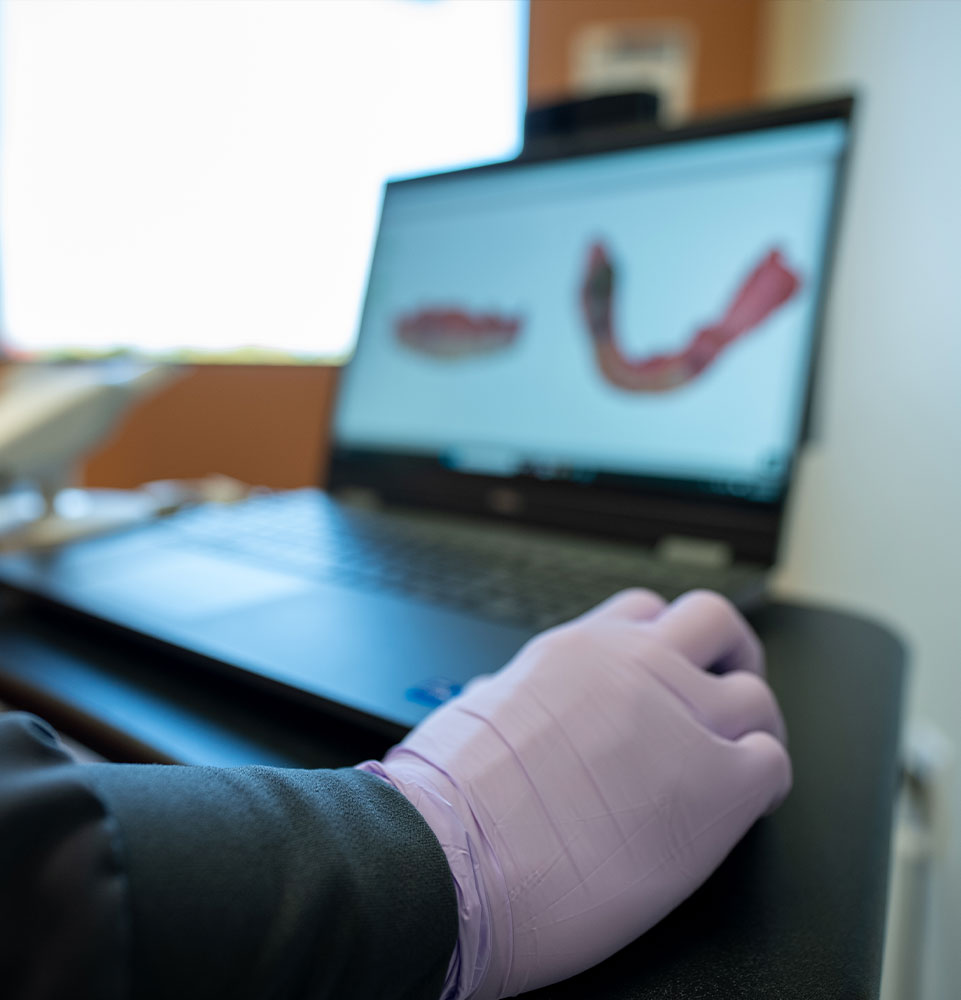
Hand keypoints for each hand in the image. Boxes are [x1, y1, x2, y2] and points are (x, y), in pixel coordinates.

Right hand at [361, 589, 790, 998]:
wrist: (454, 856)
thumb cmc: (449, 797)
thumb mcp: (472, 712)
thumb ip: (507, 695)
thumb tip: (495, 695)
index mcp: (577, 650)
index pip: (645, 611)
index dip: (665, 641)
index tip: (669, 671)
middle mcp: (635, 667)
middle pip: (713, 621)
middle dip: (729, 654)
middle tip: (726, 691)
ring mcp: (681, 719)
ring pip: (757, 696)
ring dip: (754, 727)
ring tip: (738, 762)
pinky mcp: (717, 786)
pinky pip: (772, 765)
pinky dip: (765, 784)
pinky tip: (740, 810)